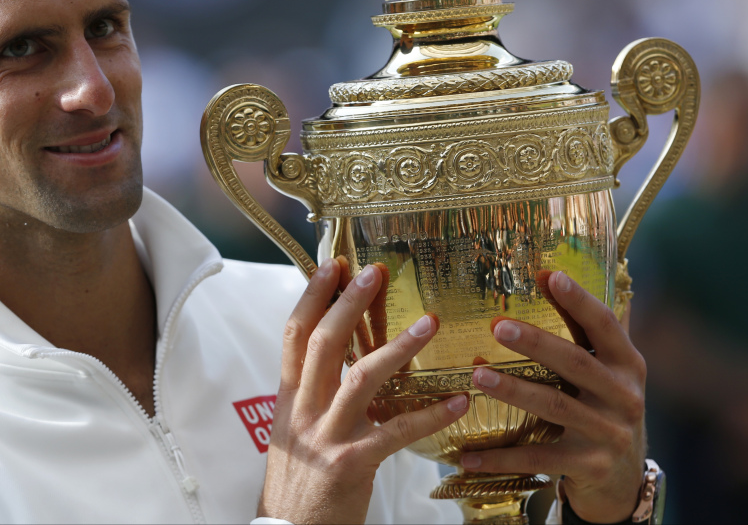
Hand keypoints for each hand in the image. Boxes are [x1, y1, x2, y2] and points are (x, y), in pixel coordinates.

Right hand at [258, 259, 469, 523]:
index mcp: (289, 397)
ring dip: (396, 347)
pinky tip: (458, 401)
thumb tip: (339, 358)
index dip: (312, 296)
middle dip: (348, 304)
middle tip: (374, 273)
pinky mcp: (350, 465)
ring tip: (429, 323)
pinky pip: (395, 432)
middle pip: (323, 343)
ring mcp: (325, 436)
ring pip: (360, 379)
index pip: (294, 334)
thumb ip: (313, 394)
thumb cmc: (299, 482)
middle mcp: (303, 410)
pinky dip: (429, 415)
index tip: (332, 265)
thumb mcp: (294, 430)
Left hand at [461, 271, 646, 523]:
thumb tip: (549, 275)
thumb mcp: (605, 370)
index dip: (579, 300)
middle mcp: (624, 396)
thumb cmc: (604, 406)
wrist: (625, 477)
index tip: (549, 275)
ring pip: (554, 407)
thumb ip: (584, 331)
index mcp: (628, 364)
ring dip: (513, 391)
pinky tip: (468, 454)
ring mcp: (609, 434)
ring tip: (478, 374)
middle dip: (536, 343)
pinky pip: (538, 458)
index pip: (604, 325)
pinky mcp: (589, 467)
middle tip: (497, 326)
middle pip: (576, 363)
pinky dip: (502, 456)